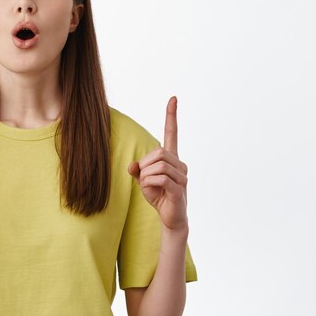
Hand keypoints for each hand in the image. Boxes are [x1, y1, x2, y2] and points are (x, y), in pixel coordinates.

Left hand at [128, 96, 188, 231]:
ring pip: (158, 165)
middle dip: (145, 165)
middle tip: (143, 179)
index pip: (172, 133)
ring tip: (149, 187)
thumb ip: (137, 170)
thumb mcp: (143, 181)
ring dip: (146, 176)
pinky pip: (161, 178)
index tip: (173, 98)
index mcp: (171, 158)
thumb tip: (132, 165)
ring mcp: (182, 176)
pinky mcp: (180, 189)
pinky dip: (150, 183)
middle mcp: (180, 164)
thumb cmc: (158, 196)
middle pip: (158, 152)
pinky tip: (151, 190)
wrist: (170, 217)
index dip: (171, 116)